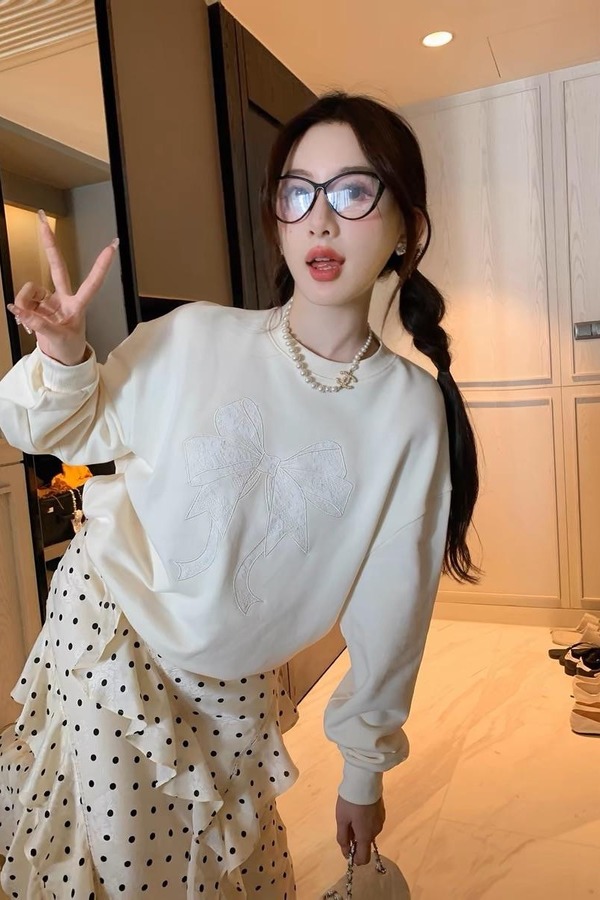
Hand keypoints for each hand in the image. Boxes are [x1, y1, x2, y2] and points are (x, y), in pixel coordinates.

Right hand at [6, 210, 118, 364]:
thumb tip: (20, 309)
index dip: (101, 265)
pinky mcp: (38, 305)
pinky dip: (21, 310)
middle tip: (42, 219)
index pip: (92, 282)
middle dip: (49, 243)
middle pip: (57, 266)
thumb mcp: (58, 338)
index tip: (112, 246)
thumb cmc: (69, 347)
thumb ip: (39, 324)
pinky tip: (25, 320)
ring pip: (31, 289)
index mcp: (79, 305)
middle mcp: (65, 297)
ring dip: (25, 303)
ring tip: (28, 320)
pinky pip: (24, 300)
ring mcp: (50, 299)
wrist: (62, 358)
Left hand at [336, 794, 385, 865]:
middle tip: (346, 823)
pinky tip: (360, 808)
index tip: (347, 848)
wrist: (364, 780)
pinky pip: (372, 823)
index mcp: (365, 836)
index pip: (364, 859)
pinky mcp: (382, 812)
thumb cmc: (350, 801)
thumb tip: (346, 853)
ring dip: (360, 829)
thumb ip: (343, 838)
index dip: (355, 858)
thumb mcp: (342, 819)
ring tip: (352, 813)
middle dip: (355, 839)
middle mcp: (376, 831)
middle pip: (365, 843)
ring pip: (369, 832)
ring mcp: (380, 821)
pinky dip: (365, 821)